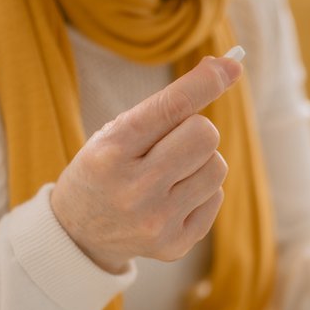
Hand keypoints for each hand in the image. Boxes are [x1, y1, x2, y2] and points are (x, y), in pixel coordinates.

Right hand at [50, 55, 241, 272]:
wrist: (78, 234)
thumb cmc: (105, 169)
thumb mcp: (114, 133)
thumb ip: (165, 104)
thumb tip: (226, 68)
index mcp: (111, 153)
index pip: (171, 108)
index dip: (205, 83)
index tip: (231, 65)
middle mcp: (134, 190)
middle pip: (205, 136)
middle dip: (196, 130)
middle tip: (172, 142)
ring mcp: (156, 221)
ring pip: (217, 167)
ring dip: (201, 162)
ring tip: (170, 173)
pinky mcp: (174, 244)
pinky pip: (216, 197)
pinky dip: (200, 191)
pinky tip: (171, 199)